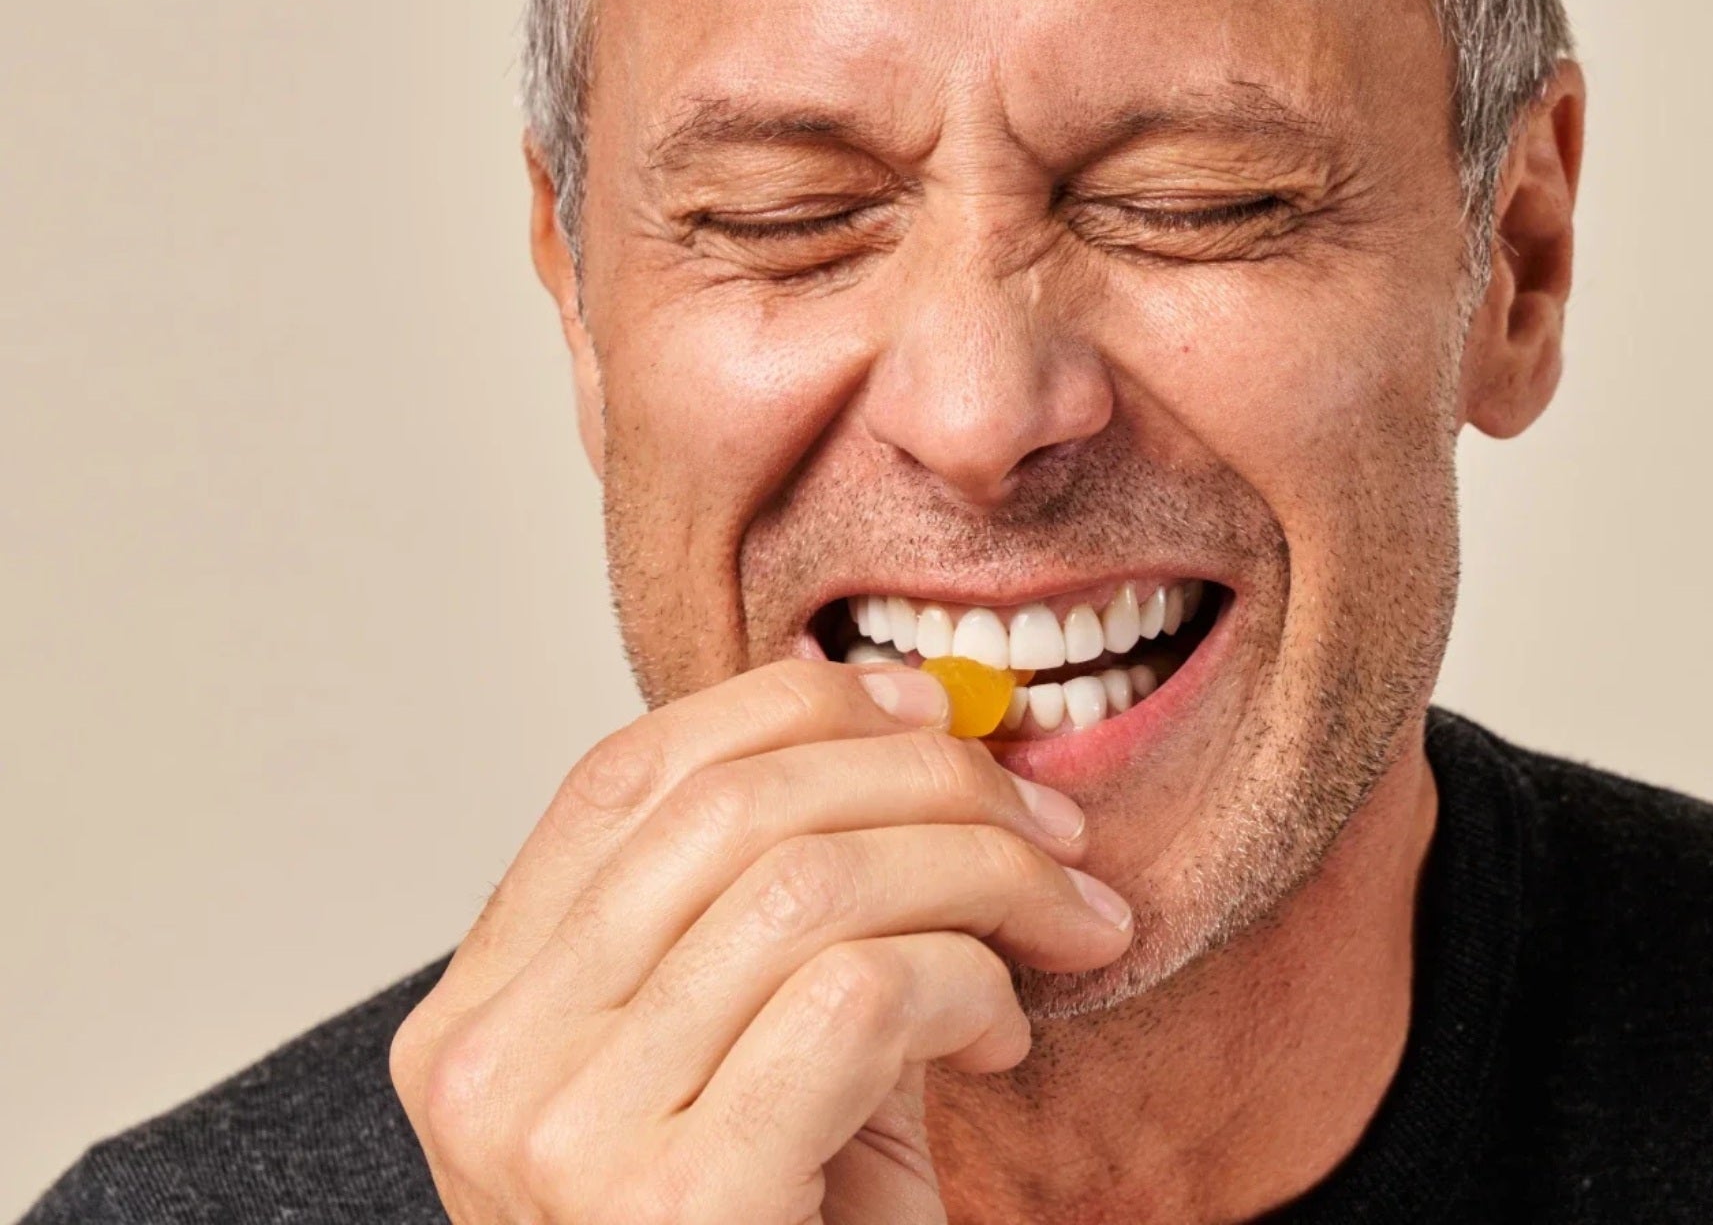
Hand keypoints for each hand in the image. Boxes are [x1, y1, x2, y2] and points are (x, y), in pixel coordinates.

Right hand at [390, 658, 1131, 1223]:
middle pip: (729, 807)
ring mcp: (563, 1140)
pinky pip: (861, 993)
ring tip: (1060, 924)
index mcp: (485, 1011)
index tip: (930, 710)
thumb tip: (917, 718)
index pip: (627, 775)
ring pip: (809, 882)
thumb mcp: (756, 1048)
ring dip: (983, 871)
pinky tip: (1002, 1035)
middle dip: (927, 780)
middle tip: (1047, 822)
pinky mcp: (673, 1207)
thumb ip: (794, 900)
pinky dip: (970, 979)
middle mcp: (491, 1067)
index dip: (792, 705)